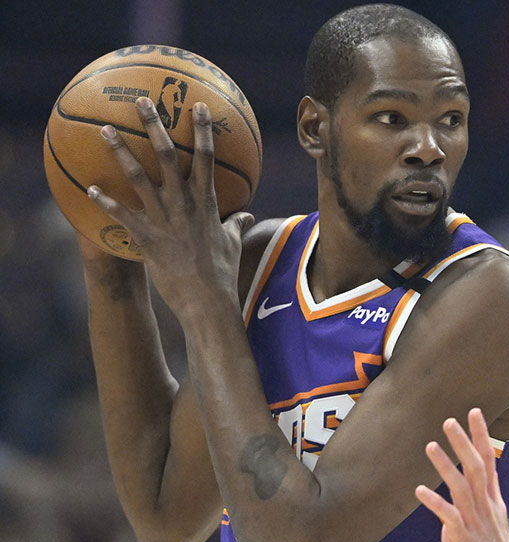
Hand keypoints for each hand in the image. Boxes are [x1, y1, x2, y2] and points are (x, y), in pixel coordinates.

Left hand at [86, 96, 250, 312]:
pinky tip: (89, 188)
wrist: (207, 300)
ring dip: (120, 151)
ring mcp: (164, 219)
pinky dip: (105, 201)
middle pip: (167, 156)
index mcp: (206, 202)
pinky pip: (121, 214)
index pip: (206, 157)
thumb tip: (247, 215)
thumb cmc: (222, 273)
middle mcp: (184, 204)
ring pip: (138, 177)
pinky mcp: (146, 237)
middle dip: (155, 126)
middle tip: (143, 103)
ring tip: (105, 129)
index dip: (202, 130)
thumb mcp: (233, 244)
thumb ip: (237, 224)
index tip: (197, 106)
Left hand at [416, 409, 508, 541]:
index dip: (481, 436)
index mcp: (491, 498)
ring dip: (445, 465)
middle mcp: (484, 504)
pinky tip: (419, 490)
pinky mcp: (462, 537)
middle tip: (450, 421)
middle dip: (463, 443)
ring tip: (430, 446)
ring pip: (460, 487)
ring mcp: (474, 520)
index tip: (475, 412)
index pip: (488, 460)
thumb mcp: (494, 516)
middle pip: (475, 467)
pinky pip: (448, 516)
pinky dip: (435, 502)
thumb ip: (483, 496)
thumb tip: (474, 480)